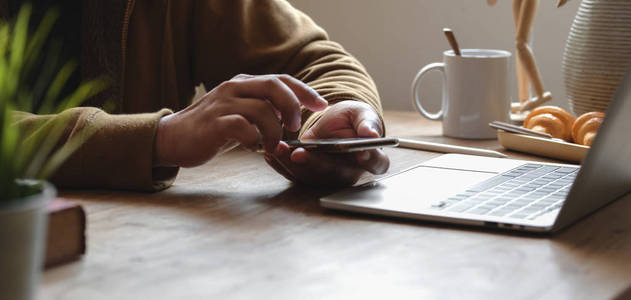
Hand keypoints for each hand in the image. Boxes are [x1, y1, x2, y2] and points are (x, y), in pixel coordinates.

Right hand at [155, 74, 327, 166]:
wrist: (173, 138)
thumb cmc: (212, 128)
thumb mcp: (240, 113)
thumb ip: (263, 109)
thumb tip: (291, 115)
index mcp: (244, 84)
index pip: (281, 79)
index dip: (304, 91)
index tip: (322, 105)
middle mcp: (234, 88)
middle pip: (274, 86)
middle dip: (292, 107)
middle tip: (296, 128)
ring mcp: (223, 104)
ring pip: (261, 109)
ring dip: (274, 131)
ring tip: (272, 147)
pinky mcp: (214, 124)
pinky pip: (242, 127)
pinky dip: (254, 140)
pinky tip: (251, 148)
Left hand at [264, 100, 389, 186]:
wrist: (332, 125)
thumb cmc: (352, 121)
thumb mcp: (361, 114)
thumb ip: (367, 122)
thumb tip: (371, 134)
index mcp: (370, 157)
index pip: (375, 163)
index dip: (369, 159)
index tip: (359, 152)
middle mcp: (350, 172)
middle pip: (335, 173)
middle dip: (316, 164)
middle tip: (299, 154)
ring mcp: (329, 177)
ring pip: (312, 177)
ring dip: (293, 165)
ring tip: (279, 149)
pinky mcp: (310, 176)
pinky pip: (296, 175)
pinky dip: (282, 164)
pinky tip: (272, 153)